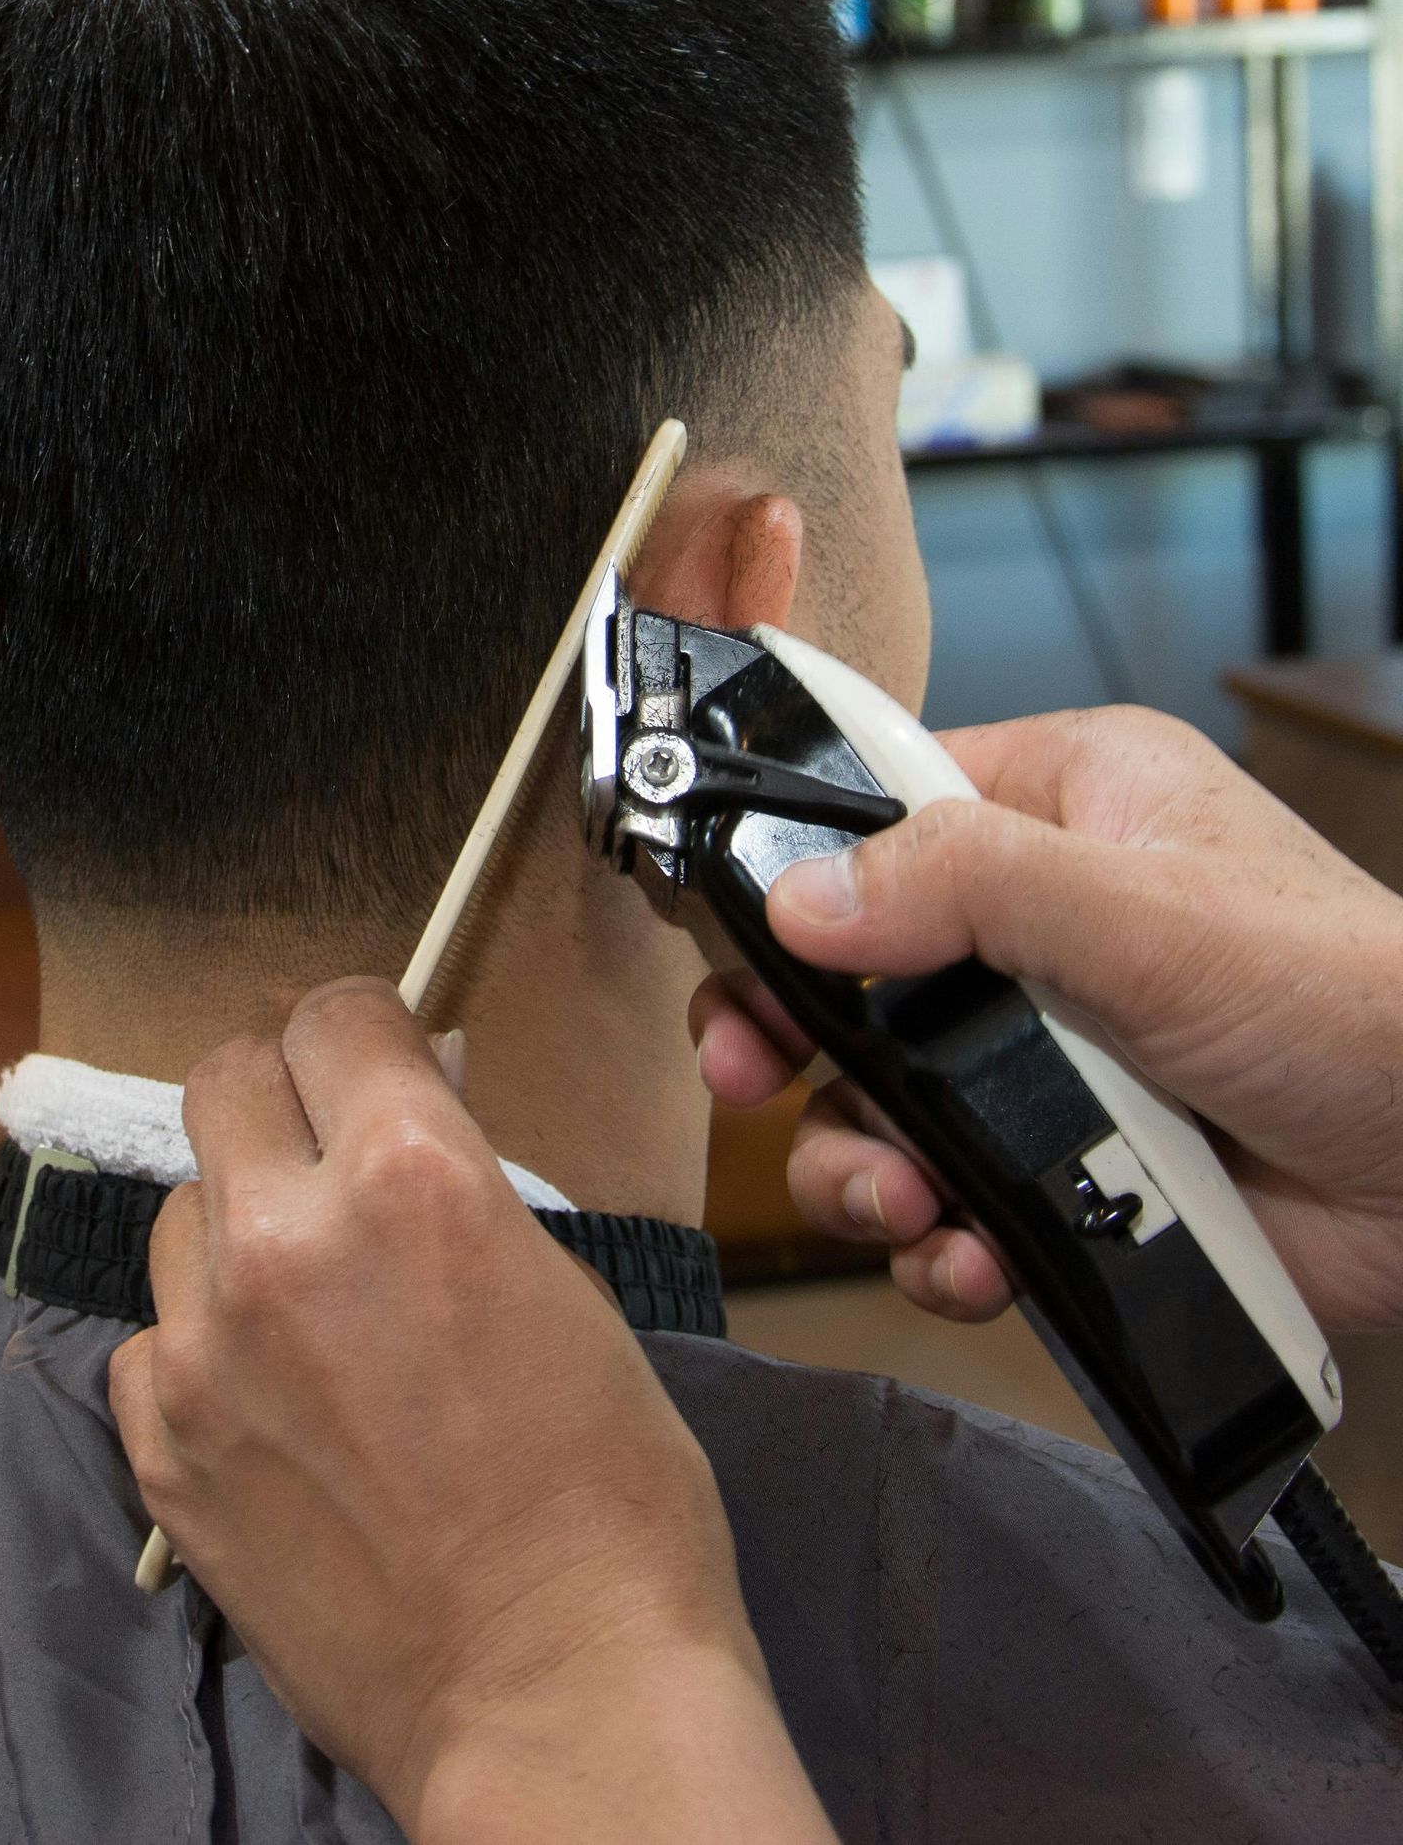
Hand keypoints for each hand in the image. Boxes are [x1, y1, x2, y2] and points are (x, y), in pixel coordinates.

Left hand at [108, 979, 835, 1844]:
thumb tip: (407, 1114)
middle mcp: (287, 1236)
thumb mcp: (561, 1283)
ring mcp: (209, 1346)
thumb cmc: (609, 1498)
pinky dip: (201, 1349)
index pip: (332, 1015)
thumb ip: (456, 1183)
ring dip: (236, 1228)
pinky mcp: (166, 1447)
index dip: (363, 1029)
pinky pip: (151, 1342)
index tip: (377, 1058)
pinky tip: (270, 1396)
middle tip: (323, 1143)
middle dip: (278, 1093)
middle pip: (222, 1079)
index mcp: (411, 1174)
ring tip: (306, 1299)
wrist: (555, 1692)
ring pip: (180, 1214)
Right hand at [691, 705, 1402, 1335]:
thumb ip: (970, 887)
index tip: (726, 940)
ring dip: (864, 1163)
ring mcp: (1054, 1056)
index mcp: (1067, 806)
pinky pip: (954, 1203)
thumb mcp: (1148, 915)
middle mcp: (1047, 923)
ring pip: (885, 1102)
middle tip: (751, 1078)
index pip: (881, 805)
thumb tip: (806, 897)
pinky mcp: (1072, 1171)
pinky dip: (941, 1243)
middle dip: (796, 1039)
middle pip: (854, 970)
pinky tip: (967, 1259)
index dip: (790, 873)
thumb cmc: (1359, 1002)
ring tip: (896, 1203)